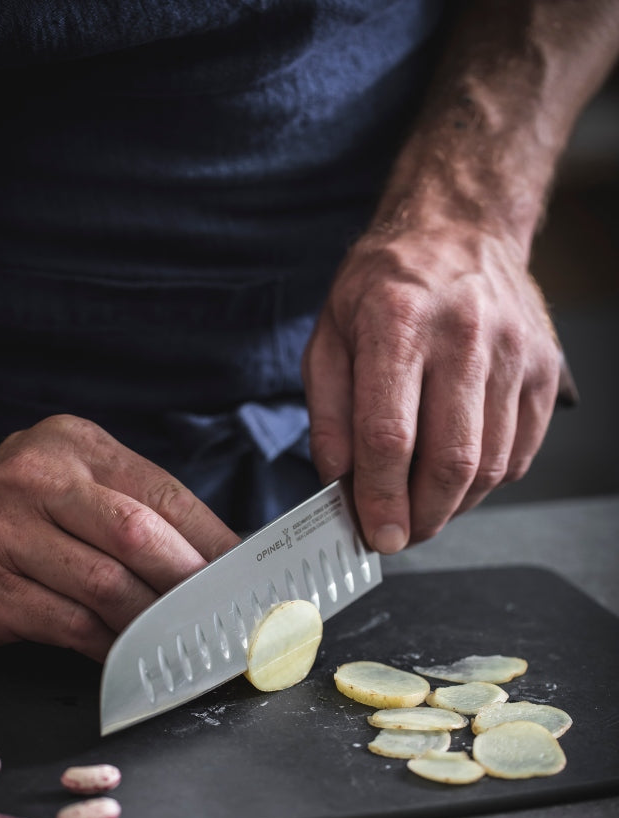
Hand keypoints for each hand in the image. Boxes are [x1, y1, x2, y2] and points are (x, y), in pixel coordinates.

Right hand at [0, 415, 238, 660]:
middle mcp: (38, 479)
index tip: (249, 577)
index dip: (215, 540)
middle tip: (229, 615)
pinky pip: (70, 625)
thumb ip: (130, 508)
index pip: (164, 493)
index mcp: (74, 446)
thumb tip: (213, 558)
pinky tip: (135, 656)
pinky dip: (112, 646)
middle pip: (140, 534)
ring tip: (189, 640)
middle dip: (194, 583)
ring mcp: (6, 534)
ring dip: (158, 622)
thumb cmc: (8, 510)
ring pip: (108, 585)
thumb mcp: (65, 482)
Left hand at [302, 220, 561, 552]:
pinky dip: (486, 482)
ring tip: (423, 506)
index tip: (375, 534)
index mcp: (398, 322)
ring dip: (453, 506)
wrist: (458, 228)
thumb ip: (329, 415)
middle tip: (399, 534)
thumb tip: (341, 484)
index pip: (391, 436)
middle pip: (451, 460)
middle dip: (422, 517)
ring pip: (490, 465)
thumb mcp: (329, 337)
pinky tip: (458, 476)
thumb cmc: (385, 285)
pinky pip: (520, 452)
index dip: (381, 499)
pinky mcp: (543, 369)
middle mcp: (464, 335)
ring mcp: (513, 352)